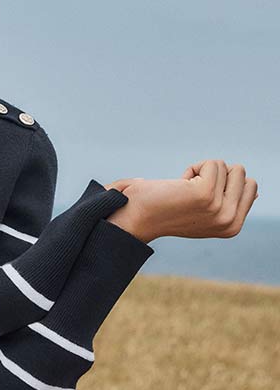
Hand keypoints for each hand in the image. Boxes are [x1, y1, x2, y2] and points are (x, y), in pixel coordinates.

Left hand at [103, 160, 258, 241]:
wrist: (135, 218)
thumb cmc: (166, 210)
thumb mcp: (205, 210)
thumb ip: (230, 201)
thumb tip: (254, 190)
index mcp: (233, 226)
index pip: (250, 185)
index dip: (223, 182)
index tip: (199, 197)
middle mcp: (230, 222)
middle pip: (241, 172)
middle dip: (216, 175)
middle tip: (190, 192)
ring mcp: (220, 210)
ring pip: (227, 166)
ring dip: (203, 171)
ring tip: (182, 191)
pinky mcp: (206, 195)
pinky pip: (212, 163)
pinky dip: (193, 168)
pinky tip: (178, 186)